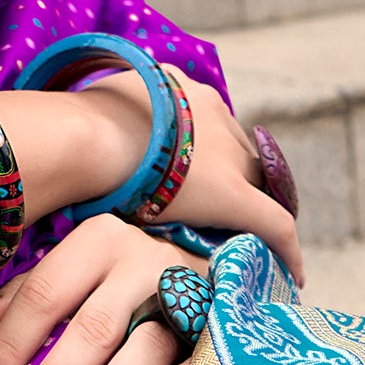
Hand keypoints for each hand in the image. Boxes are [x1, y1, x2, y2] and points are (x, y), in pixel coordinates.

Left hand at [0, 214, 222, 364]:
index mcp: (98, 242)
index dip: (9, 346)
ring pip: (144, 347)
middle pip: (91, 327)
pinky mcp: (217, 326)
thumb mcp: (74, 270)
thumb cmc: (123, 274)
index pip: (43, 295)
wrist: (209, 265)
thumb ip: (28, 294)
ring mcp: (185, 296)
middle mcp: (142, 262)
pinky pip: (193, 363)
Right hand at [31, 72, 303, 281]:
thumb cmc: (72, 129)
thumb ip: (100, 128)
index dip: (205, 156)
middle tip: (224, 216)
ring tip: (253, 242)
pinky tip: (291, 274)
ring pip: (256, 186)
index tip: (199, 178)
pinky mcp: (236, 195)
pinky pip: (275, 224)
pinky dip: (285, 248)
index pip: (206, 126)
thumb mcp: (90, 114)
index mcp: (179, 90)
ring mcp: (227, 152)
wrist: (84, 138)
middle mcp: (212, 111)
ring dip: (253, 211)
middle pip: (237, 154)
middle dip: (233, 181)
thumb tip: (79, 146)